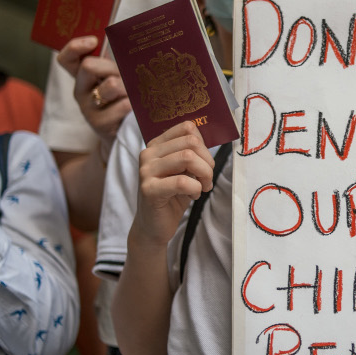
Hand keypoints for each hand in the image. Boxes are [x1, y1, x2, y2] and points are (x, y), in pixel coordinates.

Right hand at [57, 36, 131, 147]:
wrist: (123, 132)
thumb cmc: (122, 97)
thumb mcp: (116, 76)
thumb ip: (115, 60)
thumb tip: (127, 37)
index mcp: (81, 75)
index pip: (66, 58)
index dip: (75, 47)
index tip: (93, 41)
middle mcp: (80, 90)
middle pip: (89, 66)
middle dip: (112, 66)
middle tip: (125, 74)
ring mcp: (88, 107)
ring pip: (110, 85)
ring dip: (127, 85)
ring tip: (134, 92)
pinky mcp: (99, 123)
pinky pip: (122, 105)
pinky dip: (134, 103)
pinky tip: (137, 106)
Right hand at [132, 122, 215, 250]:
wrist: (154, 227)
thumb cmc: (173, 196)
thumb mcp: (183, 170)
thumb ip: (191, 153)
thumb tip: (209, 139)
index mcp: (156, 145)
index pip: (187, 128)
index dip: (204, 145)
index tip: (205, 163)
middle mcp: (148, 153)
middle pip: (191, 142)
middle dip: (208, 161)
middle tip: (207, 179)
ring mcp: (146, 171)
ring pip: (187, 158)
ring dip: (204, 174)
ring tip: (203, 187)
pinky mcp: (149, 189)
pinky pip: (182, 182)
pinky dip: (196, 189)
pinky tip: (194, 196)